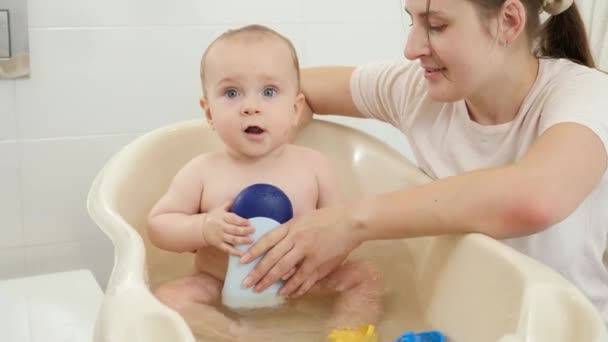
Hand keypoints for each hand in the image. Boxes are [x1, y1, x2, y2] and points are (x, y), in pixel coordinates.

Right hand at [201, 199, 254, 255]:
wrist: (201, 229)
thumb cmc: (214, 217)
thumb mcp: (219, 209)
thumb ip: (228, 204)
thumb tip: (237, 196)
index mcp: (222, 217)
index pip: (232, 218)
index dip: (241, 221)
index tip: (250, 222)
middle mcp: (220, 227)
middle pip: (234, 229)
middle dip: (244, 230)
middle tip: (254, 230)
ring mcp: (219, 236)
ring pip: (232, 239)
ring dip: (242, 240)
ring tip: (251, 240)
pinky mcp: (218, 245)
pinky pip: (227, 249)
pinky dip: (235, 252)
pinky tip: (243, 254)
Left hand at [240, 204, 360, 296]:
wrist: (351, 222)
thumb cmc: (329, 218)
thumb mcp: (305, 218)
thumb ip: (291, 230)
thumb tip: (277, 242)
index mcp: (292, 226)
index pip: (268, 240)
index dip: (254, 251)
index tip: (243, 261)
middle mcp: (297, 239)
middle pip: (272, 258)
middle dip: (258, 272)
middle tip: (246, 283)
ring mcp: (308, 252)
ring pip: (284, 270)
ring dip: (270, 281)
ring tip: (259, 290)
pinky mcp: (319, 263)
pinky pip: (302, 278)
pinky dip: (292, 287)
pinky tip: (285, 293)